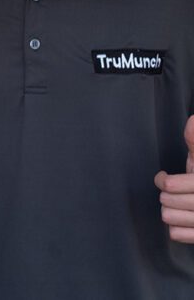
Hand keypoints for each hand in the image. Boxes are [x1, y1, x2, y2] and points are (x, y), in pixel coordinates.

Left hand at [155, 114, 193, 242]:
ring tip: (178, 205)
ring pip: (169, 218)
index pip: (169, 185)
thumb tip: (193, 119)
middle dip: (166, 195)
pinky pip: (176, 234)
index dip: (162, 180)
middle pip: (166, 201)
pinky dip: (177, 228)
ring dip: (170, 211)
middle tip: (173, 192)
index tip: (164, 177)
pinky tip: (184, 219)